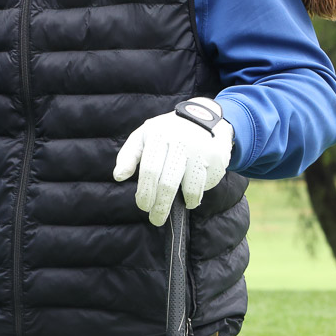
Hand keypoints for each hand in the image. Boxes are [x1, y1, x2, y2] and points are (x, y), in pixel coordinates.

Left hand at [112, 97, 233, 225]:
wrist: (204, 117)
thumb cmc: (167, 132)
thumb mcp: (144, 135)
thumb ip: (128, 155)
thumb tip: (118, 176)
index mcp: (159, 135)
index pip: (149, 169)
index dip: (145, 191)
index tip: (143, 205)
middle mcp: (180, 142)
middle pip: (168, 182)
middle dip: (160, 205)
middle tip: (155, 219)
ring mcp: (200, 151)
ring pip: (189, 188)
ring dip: (182, 203)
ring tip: (177, 207)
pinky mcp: (216, 159)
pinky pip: (205, 185)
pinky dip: (197, 195)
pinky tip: (191, 196)